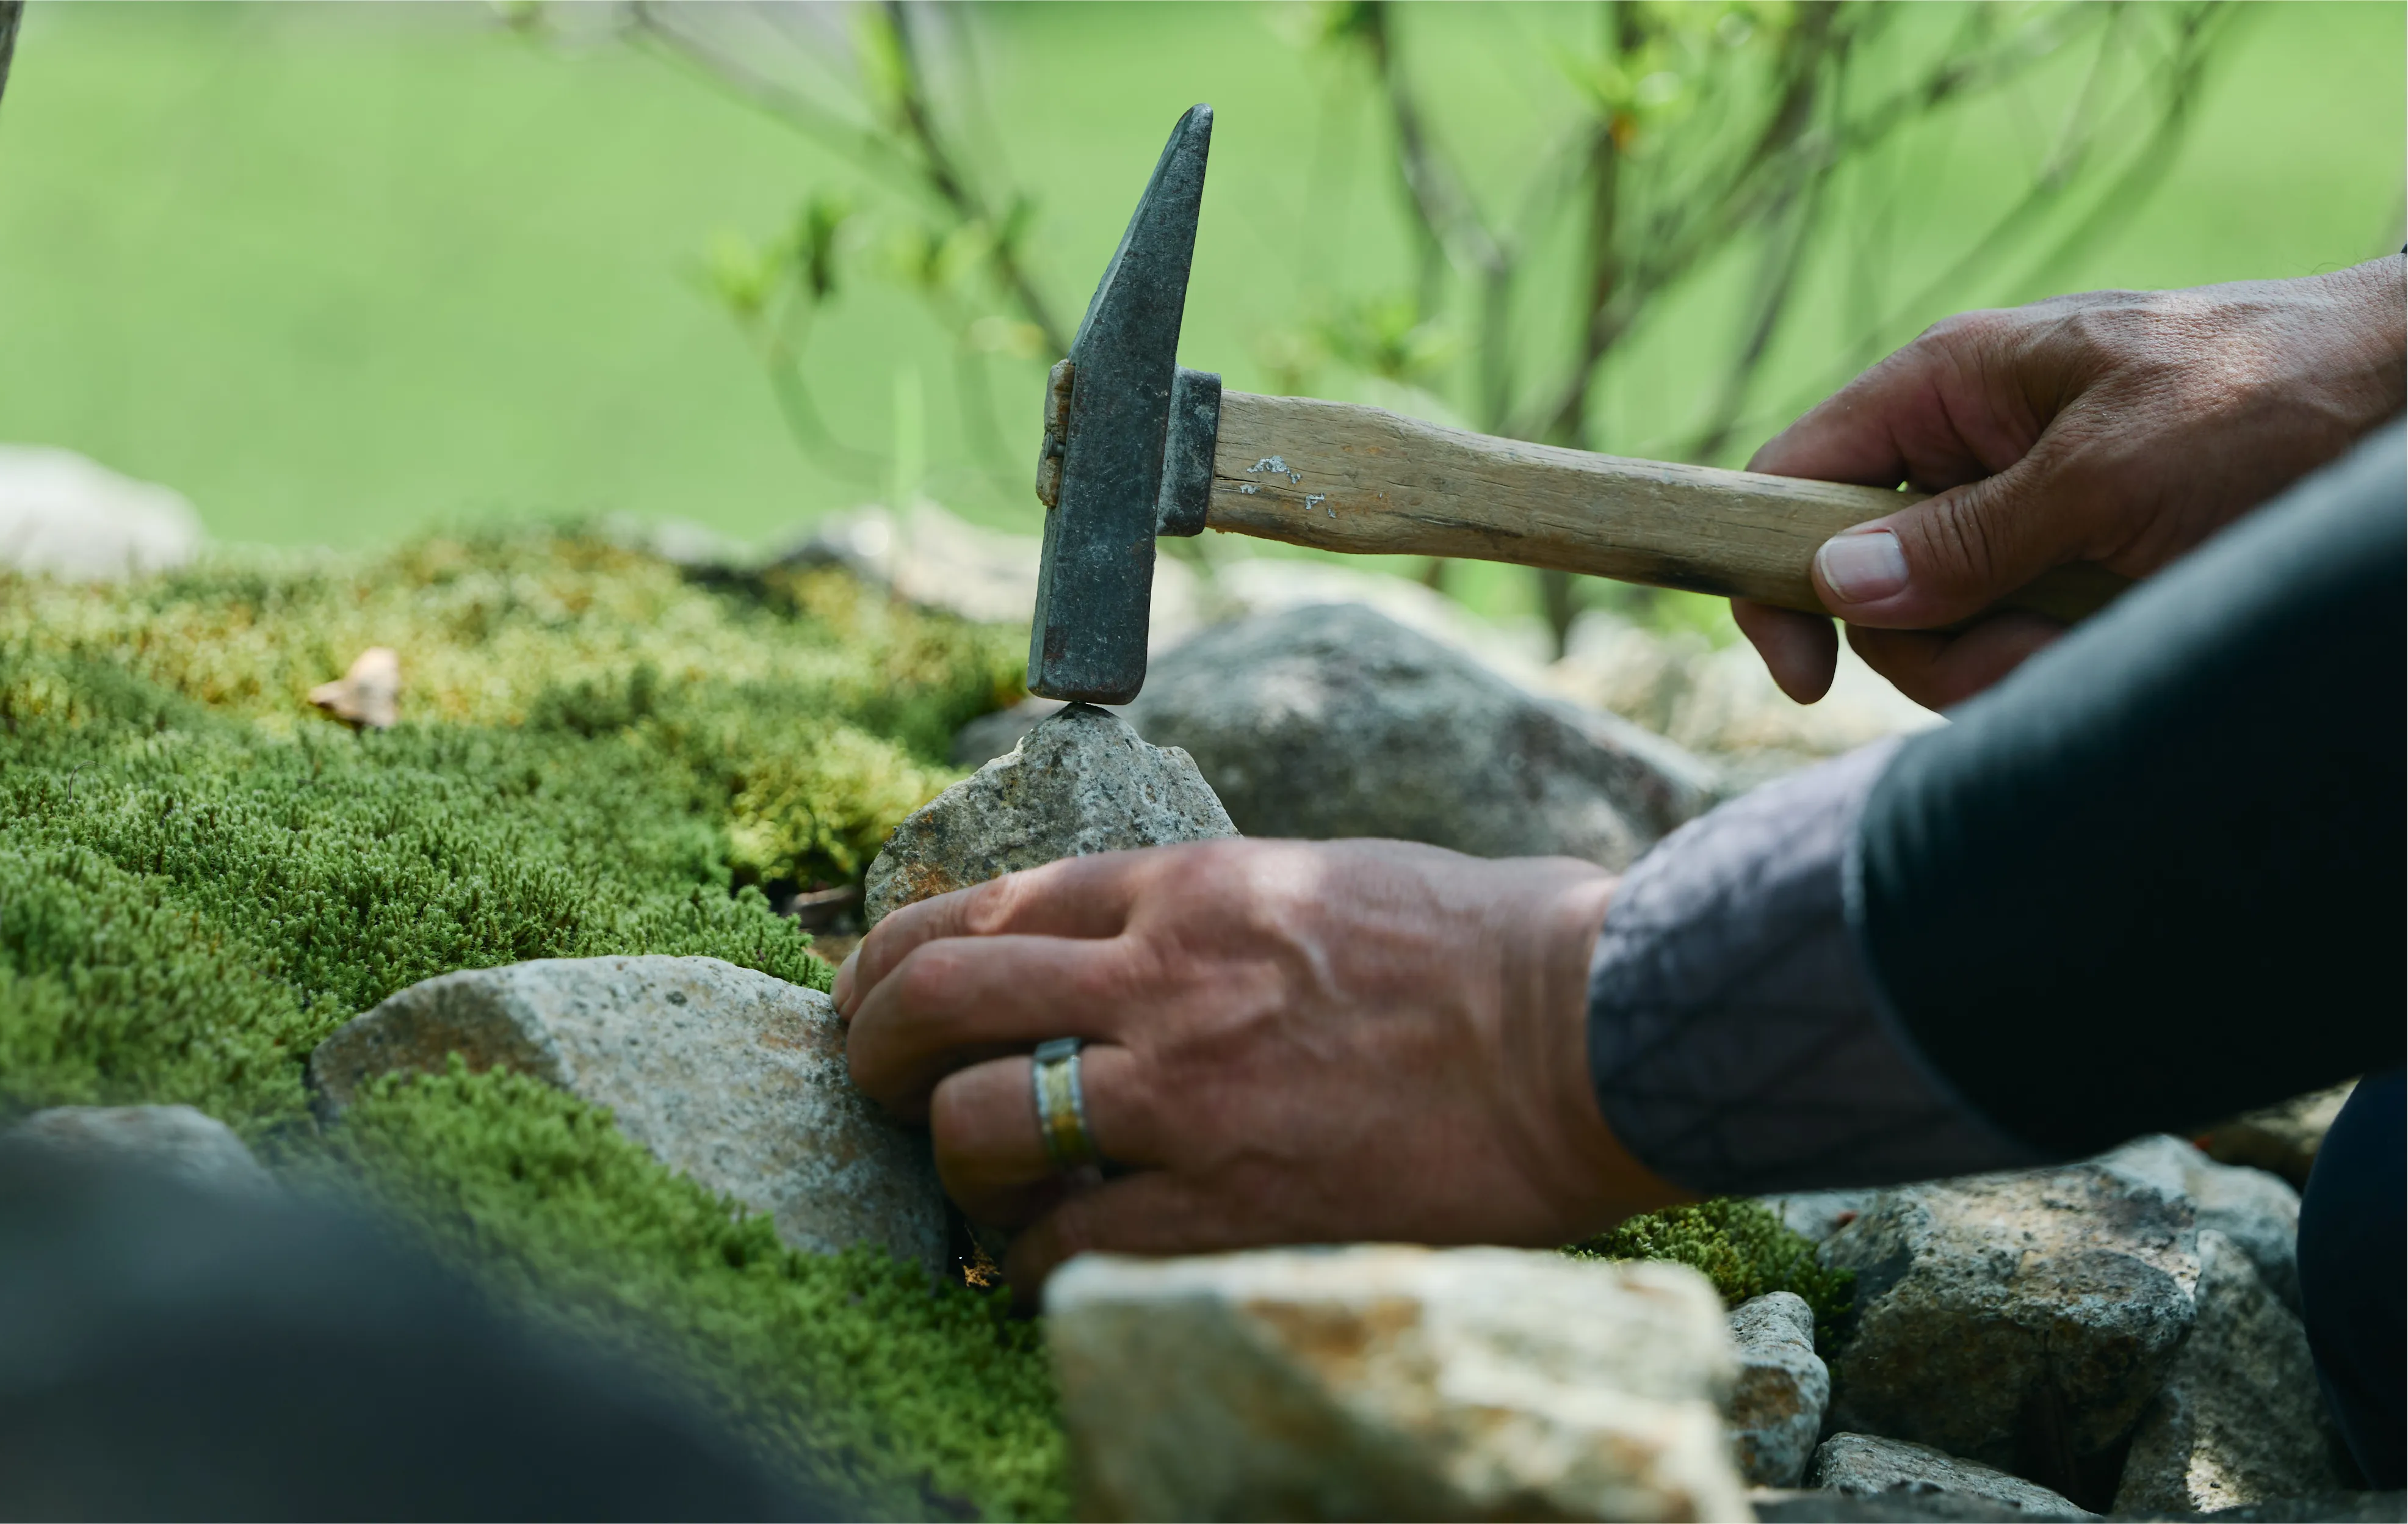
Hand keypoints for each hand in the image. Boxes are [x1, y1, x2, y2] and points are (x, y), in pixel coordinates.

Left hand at [832, 838, 1686, 1297]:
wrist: (1593, 1027)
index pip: (984, 906)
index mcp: (1186, 885)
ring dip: (955, 1163)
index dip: (896, 956)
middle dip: (872, 1046)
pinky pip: (1065, 1246)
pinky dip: (1035, 1261)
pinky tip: (1053, 1263)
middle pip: (937, 997)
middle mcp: (1161, 976)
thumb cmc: (1482, 947)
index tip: (871, 993)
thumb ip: (1202, 912)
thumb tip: (1121, 957)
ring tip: (981, 1187)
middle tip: (870, 1083)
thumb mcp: (1316, 879)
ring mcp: (1187, 1095)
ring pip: (977, 1125)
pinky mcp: (1228, 1207)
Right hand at [1735, 254, 2405, 709]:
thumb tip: (1835, 587)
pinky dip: (2060, 670)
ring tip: (2104, 632)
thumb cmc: (2272, 396)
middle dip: (1938, 646)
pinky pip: (2013, 654)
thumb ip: (1969, 536)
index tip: (1806, 675)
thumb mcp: (2110, 469)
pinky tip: (2126, 636)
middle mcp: (1965, 458)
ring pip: (1940, 638)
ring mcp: (2018, 524)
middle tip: (2028, 651)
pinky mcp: (2070, 579)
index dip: (1771, 577)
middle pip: (1866, 591)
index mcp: (1947, 390)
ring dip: (2010, 665)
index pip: (1792, 480)